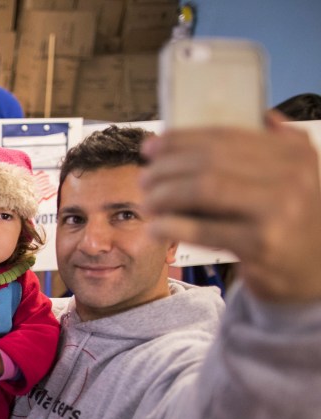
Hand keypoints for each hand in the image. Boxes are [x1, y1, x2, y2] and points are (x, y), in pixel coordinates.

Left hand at [140, 113, 320, 302]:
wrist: (313, 273)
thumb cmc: (287, 222)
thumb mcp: (291, 178)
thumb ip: (273, 148)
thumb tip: (256, 114)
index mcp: (294, 153)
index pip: (225, 136)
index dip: (180, 139)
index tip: (151, 148)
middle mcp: (293, 176)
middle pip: (209, 161)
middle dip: (166, 168)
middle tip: (144, 178)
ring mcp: (279, 210)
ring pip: (203, 189)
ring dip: (164, 194)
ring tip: (147, 202)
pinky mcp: (262, 244)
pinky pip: (205, 229)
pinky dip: (173, 226)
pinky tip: (156, 227)